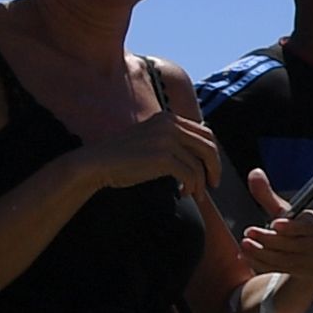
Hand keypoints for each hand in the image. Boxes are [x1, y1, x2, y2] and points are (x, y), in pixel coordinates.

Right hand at [72, 108, 224, 201]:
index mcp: (168, 118)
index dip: (213, 153)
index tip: (211, 170)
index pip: (205, 132)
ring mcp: (166, 140)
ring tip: (195, 194)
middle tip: (213, 185)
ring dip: (201, 183)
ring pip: (200, 164)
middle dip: (215, 167)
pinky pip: (190, 175)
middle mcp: (169, 125)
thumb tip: (202, 157)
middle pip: (209, 146)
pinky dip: (191, 187)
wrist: (97, 163)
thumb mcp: (151, 140)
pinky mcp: (163, 157)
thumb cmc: (123, 157)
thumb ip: (173, 142)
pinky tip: (182, 193)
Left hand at [229, 167, 312, 307]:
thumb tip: (255, 172)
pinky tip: (245, 256)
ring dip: (260, 253)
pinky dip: (259, 263)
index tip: (276, 224)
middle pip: (289, 243)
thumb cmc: (296, 232)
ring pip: (282, 259)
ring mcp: (312, 262)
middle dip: (267, 238)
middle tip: (249, 232)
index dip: (291, 226)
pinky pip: (279, 269)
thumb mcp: (284, 214)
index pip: (305, 225)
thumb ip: (267, 195)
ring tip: (244, 244)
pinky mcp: (303, 276)